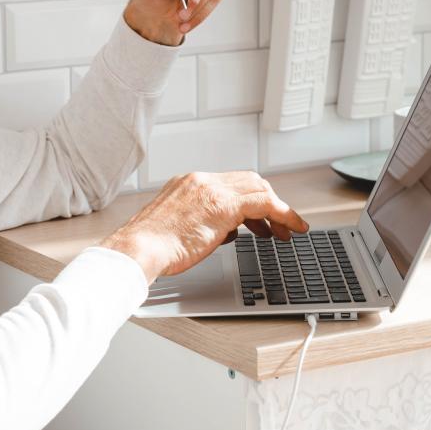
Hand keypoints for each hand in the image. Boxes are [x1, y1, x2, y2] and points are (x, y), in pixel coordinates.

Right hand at [98, 171, 308, 284]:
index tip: (259, 218)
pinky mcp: (224, 205)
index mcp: (187, 183)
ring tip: (286, 230)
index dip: (250, 199)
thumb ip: (204, 224)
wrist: (138, 249)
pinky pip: (266, 203)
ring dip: (278, 209)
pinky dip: (284, 214)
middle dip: (268, 202)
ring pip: (260, 188)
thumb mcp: (178, 229)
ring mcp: (212, 190)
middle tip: (277, 225)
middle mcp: (200, 180)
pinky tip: (292, 228)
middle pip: (249, 180)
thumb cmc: (151, 247)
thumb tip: (227, 232)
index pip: (230, 182)